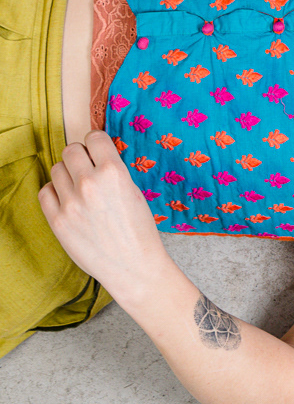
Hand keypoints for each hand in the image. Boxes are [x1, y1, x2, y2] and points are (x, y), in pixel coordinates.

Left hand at [37, 131, 175, 303]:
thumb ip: (113, 172)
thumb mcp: (134, 192)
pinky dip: (55, 192)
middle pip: (70, 150)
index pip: (94, 138)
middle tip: (87, 168)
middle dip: (80, 156)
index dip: (97, 143)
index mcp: (114, 173)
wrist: (132, 265)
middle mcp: (90, 184)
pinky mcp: (57, 220)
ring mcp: (70, 202)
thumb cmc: (139, 230)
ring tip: (79, 187)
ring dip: (67, 174)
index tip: (98, 150)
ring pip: (56, 169)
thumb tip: (95, 156)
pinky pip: (45, 191)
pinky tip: (68, 200)